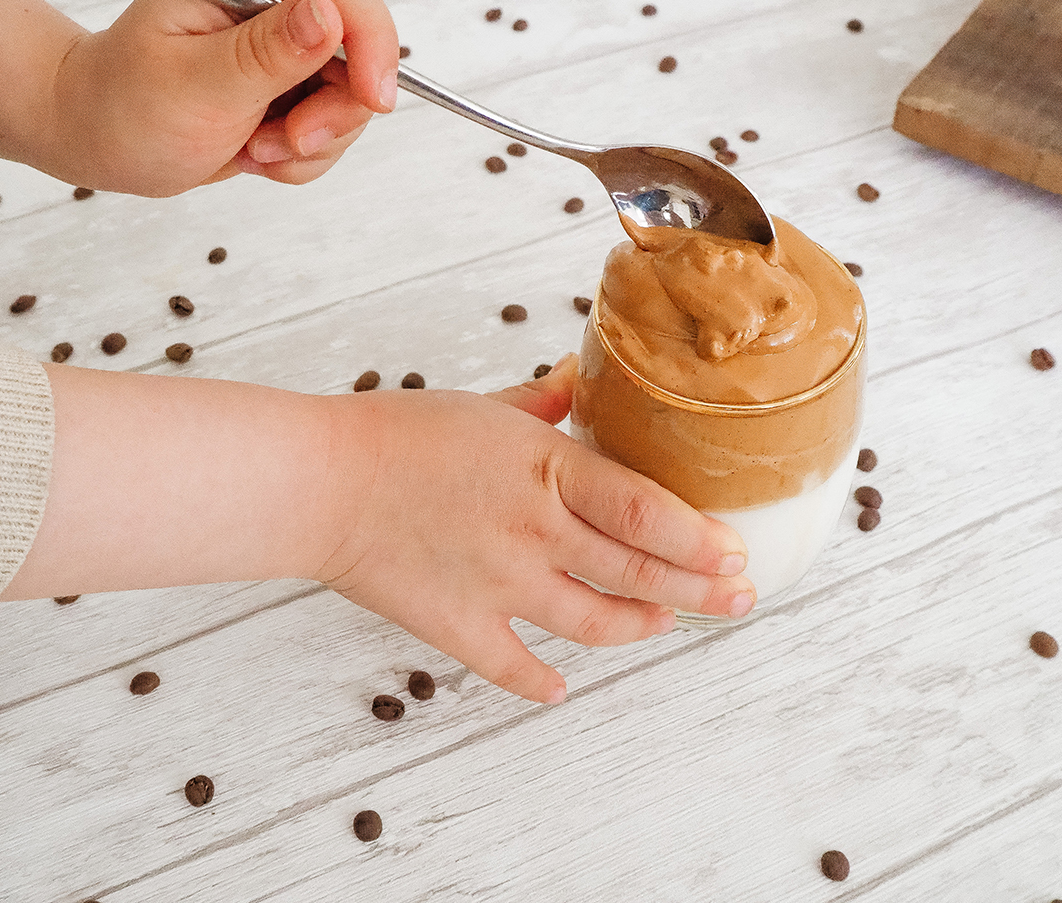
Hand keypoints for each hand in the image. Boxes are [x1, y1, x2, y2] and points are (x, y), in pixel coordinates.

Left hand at [50, 0, 398, 194]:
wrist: (97, 138)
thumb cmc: (121, 107)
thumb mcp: (192, 85)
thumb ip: (265, 52)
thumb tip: (328, 15)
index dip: (370, 36)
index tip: (372, 98)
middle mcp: (266, 1)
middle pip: (357, 39)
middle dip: (338, 106)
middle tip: (291, 142)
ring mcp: (281, 44)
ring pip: (349, 91)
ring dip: (315, 138)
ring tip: (255, 149)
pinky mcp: (288, 83)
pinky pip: (332, 123)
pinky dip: (304, 154)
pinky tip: (254, 152)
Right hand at [315, 356, 755, 703]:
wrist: (321, 480)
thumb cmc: (397, 432)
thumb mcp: (484, 406)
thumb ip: (541, 401)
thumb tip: (577, 375)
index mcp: (546, 470)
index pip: (645, 511)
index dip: (699, 539)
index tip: (736, 552)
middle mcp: (536, 530)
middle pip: (638, 570)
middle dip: (701, 590)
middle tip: (739, 598)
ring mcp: (502, 584)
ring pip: (595, 621)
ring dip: (641, 626)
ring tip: (666, 622)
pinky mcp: (459, 625)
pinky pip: (515, 667)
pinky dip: (544, 682)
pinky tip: (562, 687)